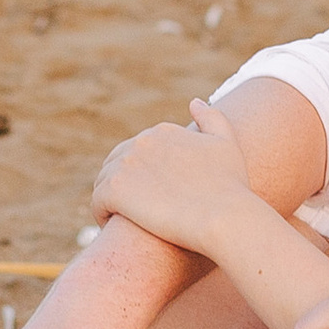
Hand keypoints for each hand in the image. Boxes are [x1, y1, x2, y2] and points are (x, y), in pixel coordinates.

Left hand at [90, 99, 255, 257]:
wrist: (224, 217)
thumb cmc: (231, 186)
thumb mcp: (227, 143)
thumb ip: (212, 118)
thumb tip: (194, 102)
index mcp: (163, 131)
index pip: (137, 150)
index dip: (140, 173)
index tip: (150, 193)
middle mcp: (141, 142)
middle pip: (116, 163)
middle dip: (122, 185)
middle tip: (134, 210)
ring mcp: (126, 165)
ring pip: (103, 182)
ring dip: (109, 200)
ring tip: (123, 220)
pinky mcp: (115, 190)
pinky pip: (97, 202)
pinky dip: (101, 214)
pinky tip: (114, 226)